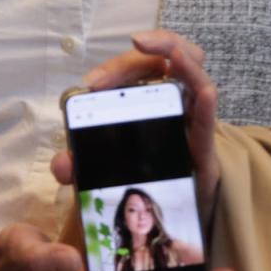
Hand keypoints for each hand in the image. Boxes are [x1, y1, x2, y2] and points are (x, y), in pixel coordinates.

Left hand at [51, 29, 221, 228]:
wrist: (162, 220)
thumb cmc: (135, 180)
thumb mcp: (100, 168)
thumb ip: (78, 164)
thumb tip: (63, 164)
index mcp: (150, 101)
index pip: (141, 66)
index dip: (119, 65)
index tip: (94, 82)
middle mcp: (173, 106)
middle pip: (172, 61)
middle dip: (151, 50)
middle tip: (127, 53)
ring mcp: (190, 126)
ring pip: (197, 79)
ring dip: (184, 60)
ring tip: (172, 53)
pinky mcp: (202, 154)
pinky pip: (207, 124)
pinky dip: (206, 106)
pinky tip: (204, 95)